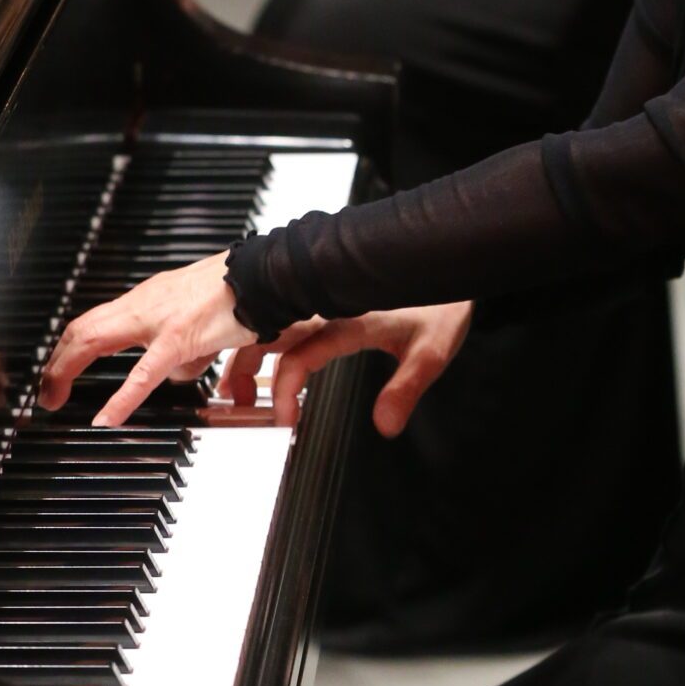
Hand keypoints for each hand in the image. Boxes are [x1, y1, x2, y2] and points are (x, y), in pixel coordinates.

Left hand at [39, 250, 254, 427]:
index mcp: (151, 297)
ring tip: (55, 396)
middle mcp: (147, 302)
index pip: (95, 320)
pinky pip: (143, 372)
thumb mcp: (200, 318)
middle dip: (56, 360)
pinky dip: (121, 398)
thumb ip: (184, 345)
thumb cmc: (242, 290)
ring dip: (67, 370)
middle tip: (45, 391)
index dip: (70, 347)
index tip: (58, 371)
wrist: (268, 273)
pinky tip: (106, 418)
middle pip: (83, 328)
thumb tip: (179, 370)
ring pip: (95, 339)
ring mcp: (159, 318)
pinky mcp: (179, 336)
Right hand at [224, 300, 473, 432]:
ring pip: (269, 323)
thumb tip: (386, 424)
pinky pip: (284, 316)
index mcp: (348, 318)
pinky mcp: (327, 297)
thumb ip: (406, 388)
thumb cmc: (442, 302)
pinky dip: (264, 337)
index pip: (299, 356)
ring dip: (248, 353)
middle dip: (245, 369)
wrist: (446, 261)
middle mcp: (329, 305)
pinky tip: (260, 356)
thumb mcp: (431, 350)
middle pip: (268, 334)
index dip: (285, 390)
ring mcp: (325, 299)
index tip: (285, 418)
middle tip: (238, 401)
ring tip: (239, 387)